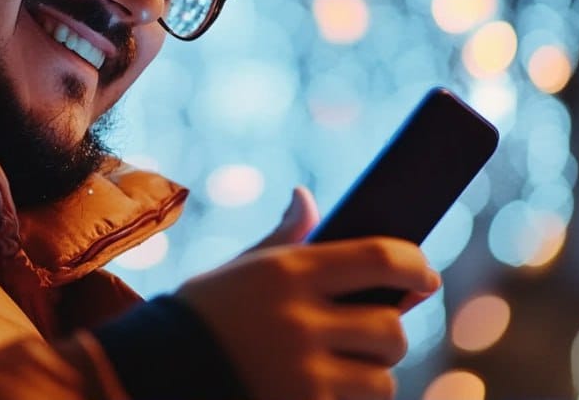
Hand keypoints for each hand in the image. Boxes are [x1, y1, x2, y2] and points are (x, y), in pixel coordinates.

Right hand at [175, 187, 441, 399]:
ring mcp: (303, 372)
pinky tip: (329, 390)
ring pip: (382, 377)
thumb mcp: (237, 271)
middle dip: (391, 332)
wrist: (153, 373)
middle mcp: (300, 320)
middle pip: (390, 326)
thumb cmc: (200, 317)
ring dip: (375, 374)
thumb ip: (282, 239)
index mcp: (288, 272)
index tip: (426, 276)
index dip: (415, 265)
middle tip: (379, 334)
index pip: (379, 258)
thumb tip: (306, 198)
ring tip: (349, 369)